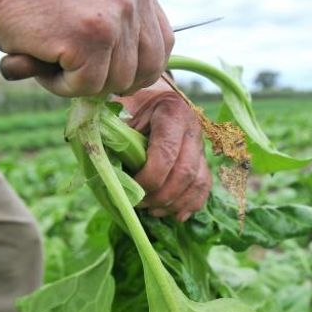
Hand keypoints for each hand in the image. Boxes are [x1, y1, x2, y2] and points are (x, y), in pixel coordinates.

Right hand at [0, 0, 173, 96]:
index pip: (162, 44)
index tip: (114, 73)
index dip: (139, 67)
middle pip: (145, 69)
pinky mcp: (89, 38)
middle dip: (111, 80)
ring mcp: (114, 18)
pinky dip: (60, 85)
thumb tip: (127, 80)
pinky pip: (86, 86)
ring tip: (49, 58)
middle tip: (74, 69)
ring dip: (81, 82)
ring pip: (115, 81)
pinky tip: (38, 61)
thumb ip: (116, 26)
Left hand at [115, 78, 211, 221]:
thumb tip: (107, 168)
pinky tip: (175, 215)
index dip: (148, 178)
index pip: (166, 153)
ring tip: (153, 211)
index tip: (130, 187)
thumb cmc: (131, 106)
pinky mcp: (203, 160)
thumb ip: (115, 134)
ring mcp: (201, 145)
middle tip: (140, 204)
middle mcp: (192, 128)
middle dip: (161, 196)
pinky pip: (205, 186)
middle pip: (185, 172)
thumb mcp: (120, 112)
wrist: (152, 96)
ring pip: (198, 182)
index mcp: (172, 112)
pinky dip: (191, 204)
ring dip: (175, 203)